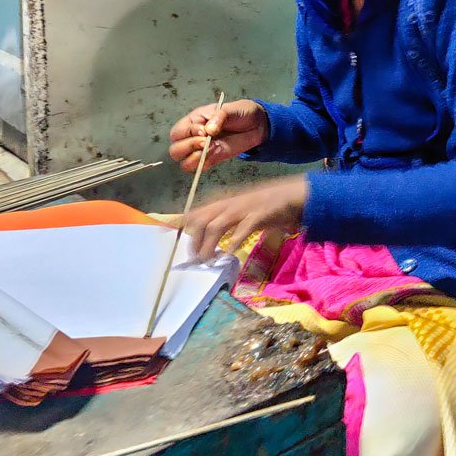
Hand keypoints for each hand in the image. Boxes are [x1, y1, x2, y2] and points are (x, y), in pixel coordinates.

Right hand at [169, 99, 268, 172]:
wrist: (256, 124)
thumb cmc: (239, 113)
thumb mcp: (229, 109)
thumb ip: (219, 117)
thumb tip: (209, 130)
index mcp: (193, 121)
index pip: (177, 132)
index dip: (188, 133)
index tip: (204, 130)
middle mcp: (193, 137)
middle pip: (175, 150)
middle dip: (187, 147)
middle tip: (205, 141)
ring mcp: (202, 150)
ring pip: (184, 163)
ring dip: (193, 158)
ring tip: (210, 148)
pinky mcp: (212, 160)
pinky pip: (199, 168)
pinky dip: (204, 164)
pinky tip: (216, 153)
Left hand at [184, 176, 307, 259]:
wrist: (292, 194)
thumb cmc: (265, 205)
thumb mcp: (241, 212)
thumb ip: (225, 224)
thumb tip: (208, 242)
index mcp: (223, 204)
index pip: (195, 212)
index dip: (179, 221)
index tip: (163, 232)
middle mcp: (229, 204)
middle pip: (202, 220)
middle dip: (194, 241)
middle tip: (193, 259)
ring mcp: (243, 208)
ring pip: (217, 225)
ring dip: (208, 245)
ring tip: (206, 261)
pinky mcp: (258, 215)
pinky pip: (243, 228)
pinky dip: (234, 241)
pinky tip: (229, 253)